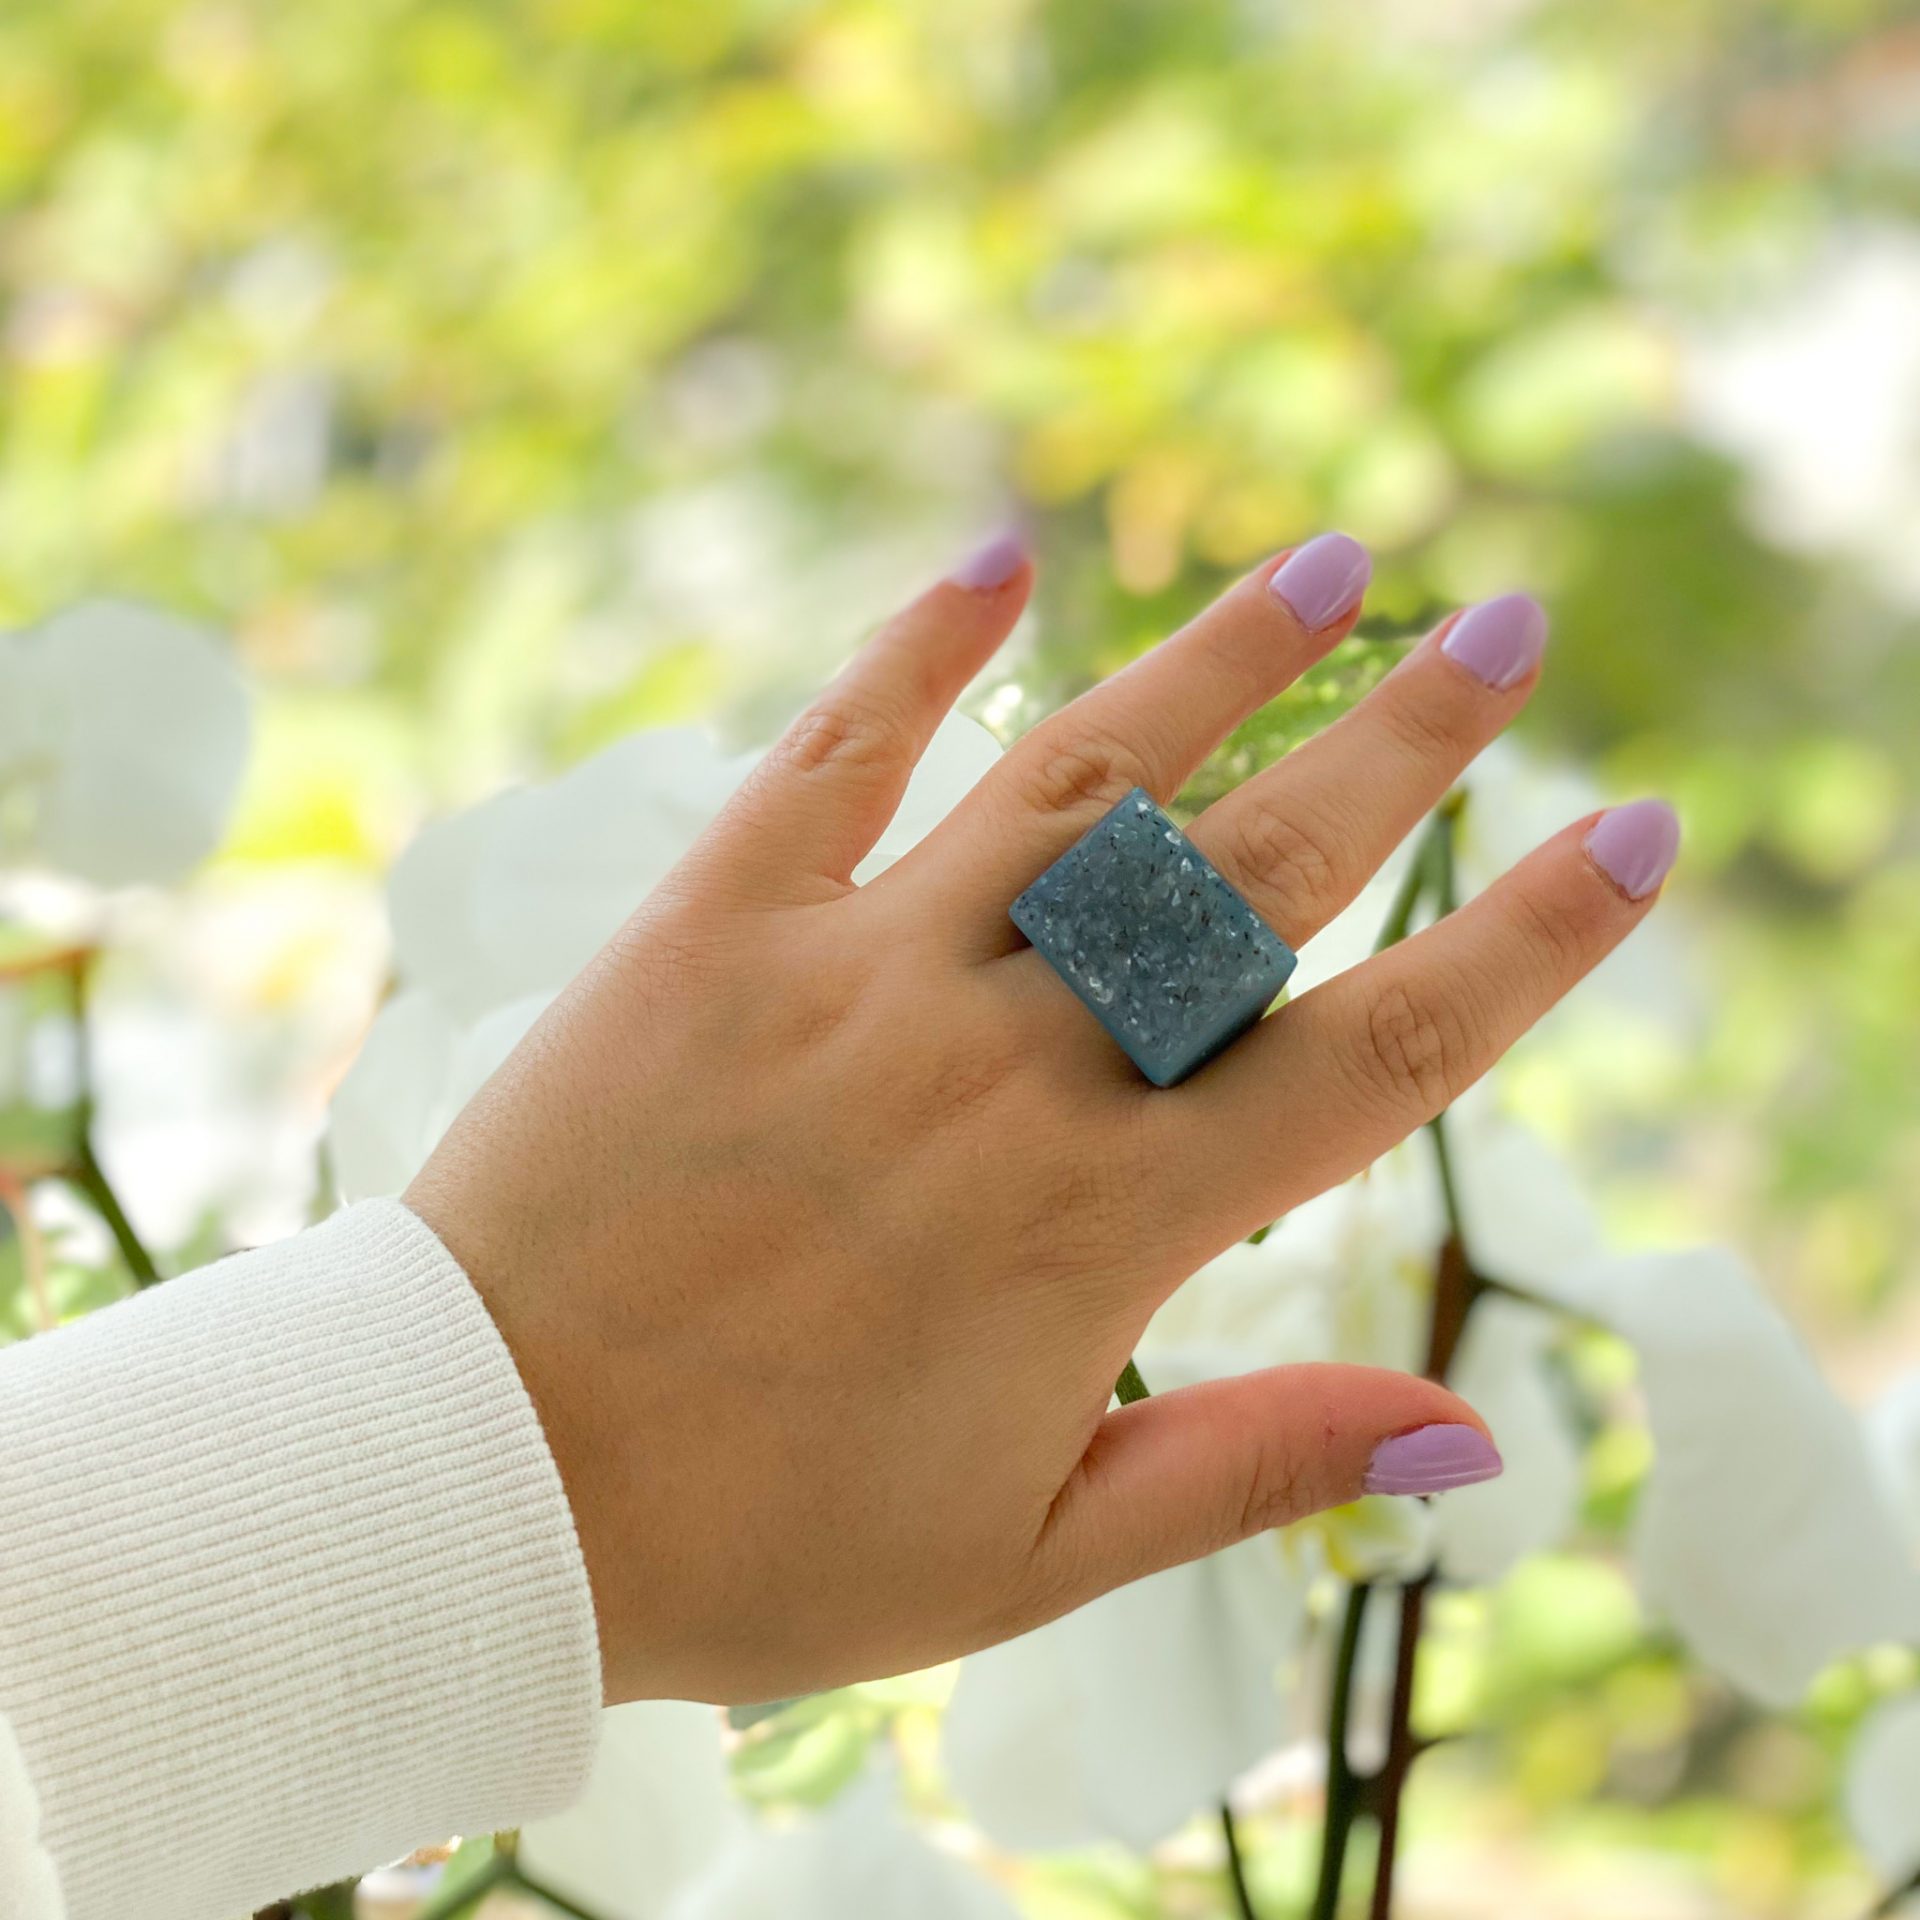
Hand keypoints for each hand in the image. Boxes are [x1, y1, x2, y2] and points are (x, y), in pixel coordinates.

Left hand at [404, 531, 1676, 1705]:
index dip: (1529, 945)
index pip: (1376, 1055)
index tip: (1632, 837)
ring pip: (1074, 779)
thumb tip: (1471, 1432)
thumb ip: (1250, 1467)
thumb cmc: (754, 1545)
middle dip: (1404, 745)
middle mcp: (1002, 1068)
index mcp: (1098, 1224)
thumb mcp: (1026, 1558)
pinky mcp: (708, 927)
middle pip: (1252, 872)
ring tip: (1328, 558)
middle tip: (1511, 635)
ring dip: (1213, 657)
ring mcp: (852, 974)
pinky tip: (1000, 556)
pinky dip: (916, 650)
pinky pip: (829, 755)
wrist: (475, 1487)